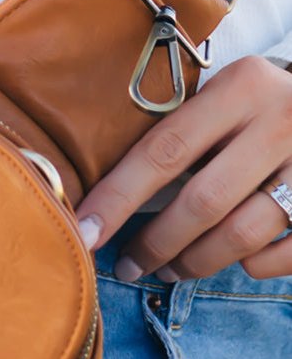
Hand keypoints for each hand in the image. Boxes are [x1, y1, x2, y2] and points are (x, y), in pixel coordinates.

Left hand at [74, 55, 291, 282]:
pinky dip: (252, 265)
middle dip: (155, 243)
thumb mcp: (226, 94)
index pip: (163, 150)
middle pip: (202, 202)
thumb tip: (111, 195)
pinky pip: (281, 255)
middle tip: (127, 265)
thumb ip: (184, 129)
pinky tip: (233, 260)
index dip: (118, 198)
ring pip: (241, 236)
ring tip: (168, 270)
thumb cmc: (261, 104)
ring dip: (194, 262)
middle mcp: (279, 122)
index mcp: (240, 88)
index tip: (86, 232)